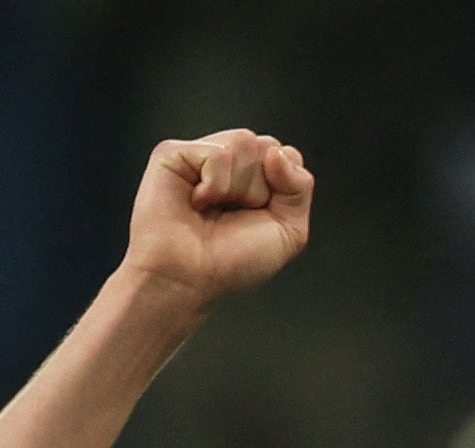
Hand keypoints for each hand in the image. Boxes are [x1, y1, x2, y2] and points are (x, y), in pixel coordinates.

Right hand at [122, 131, 313, 305]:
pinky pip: (217, 153)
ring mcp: (201, 155)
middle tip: (234, 213)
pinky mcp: (174, 153)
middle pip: (268, 146)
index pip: (286, 155)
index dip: (283, 184)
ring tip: (214, 208)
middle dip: (261, 187)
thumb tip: (278, 152)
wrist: (190, 278)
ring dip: (238, 187)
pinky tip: (196, 202)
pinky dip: (214, 185)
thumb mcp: (289, 231)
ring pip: (245, 143)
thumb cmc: (231, 262)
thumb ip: (299, 187)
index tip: (262, 213)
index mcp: (255, 179)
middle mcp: (229, 163)